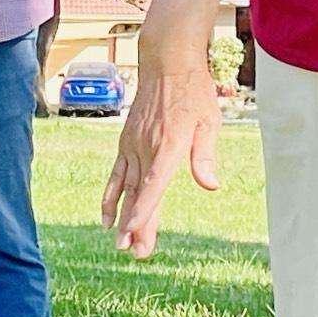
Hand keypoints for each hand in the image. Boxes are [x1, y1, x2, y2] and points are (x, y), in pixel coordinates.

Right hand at [102, 60, 219, 258]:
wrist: (166, 62)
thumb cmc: (193, 91)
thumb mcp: (209, 121)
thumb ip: (205, 155)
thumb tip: (210, 185)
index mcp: (169, 145)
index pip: (153, 184)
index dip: (143, 211)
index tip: (134, 232)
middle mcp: (147, 148)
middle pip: (140, 194)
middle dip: (137, 226)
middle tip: (137, 254)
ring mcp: (133, 145)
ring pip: (127, 189)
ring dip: (124, 218)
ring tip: (122, 245)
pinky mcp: (126, 142)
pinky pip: (116, 174)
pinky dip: (111, 197)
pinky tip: (107, 218)